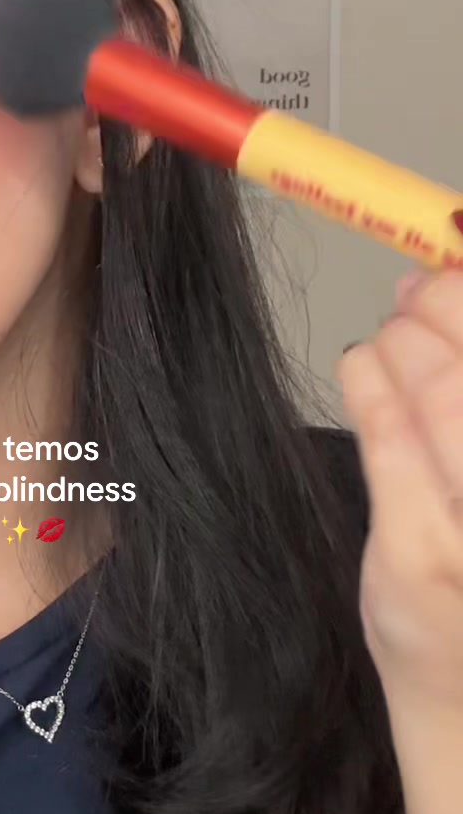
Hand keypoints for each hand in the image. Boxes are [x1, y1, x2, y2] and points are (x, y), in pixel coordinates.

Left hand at [336, 266, 462, 714]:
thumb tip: (454, 272)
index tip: (462, 257)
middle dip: (451, 300)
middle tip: (422, 286)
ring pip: (446, 389)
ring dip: (408, 338)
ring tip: (394, 330)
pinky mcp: (421, 556)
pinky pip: (388, 439)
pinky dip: (367, 383)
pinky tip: (360, 366)